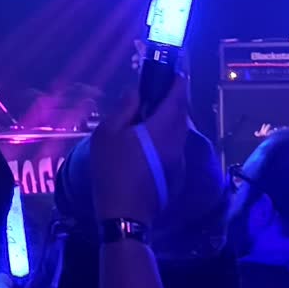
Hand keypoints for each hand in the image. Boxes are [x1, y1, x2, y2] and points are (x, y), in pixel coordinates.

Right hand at [91, 72, 190, 222]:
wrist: (125, 214)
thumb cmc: (113, 170)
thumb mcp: (107, 133)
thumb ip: (124, 109)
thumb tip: (136, 93)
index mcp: (162, 127)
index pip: (178, 97)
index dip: (177, 82)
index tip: (172, 73)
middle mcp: (177, 140)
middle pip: (181, 114)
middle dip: (173, 101)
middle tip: (156, 95)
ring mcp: (179, 159)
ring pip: (179, 131)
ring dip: (170, 121)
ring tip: (149, 119)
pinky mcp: (177, 174)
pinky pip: (175, 147)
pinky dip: (167, 139)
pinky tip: (148, 146)